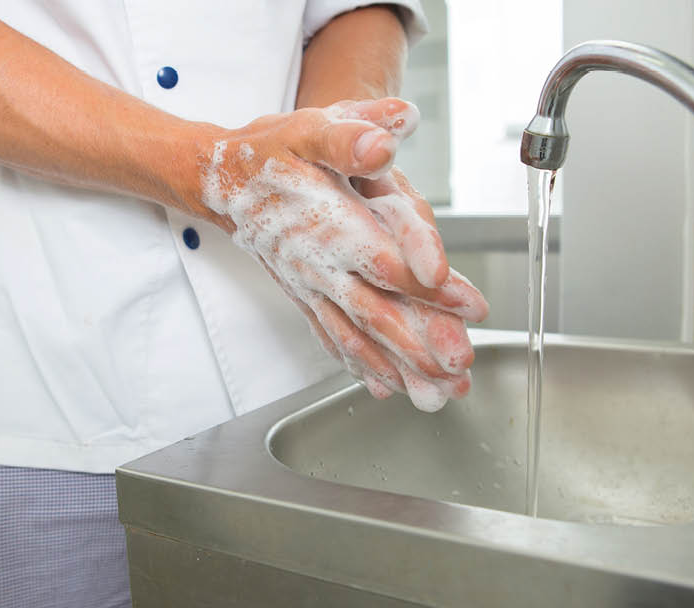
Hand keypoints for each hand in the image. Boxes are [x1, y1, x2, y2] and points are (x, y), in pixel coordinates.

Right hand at [197, 98, 487, 410]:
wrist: (220, 180)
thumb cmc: (269, 151)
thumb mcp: (306, 128)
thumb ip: (346, 136)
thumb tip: (382, 143)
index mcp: (328, 224)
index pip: (388, 262)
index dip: (432, 287)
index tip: (473, 307)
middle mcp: (318, 265)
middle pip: (376, 314)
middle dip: (420, 348)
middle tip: (460, 373)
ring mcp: (309, 286)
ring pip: (356, 336)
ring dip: (396, 368)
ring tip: (433, 395)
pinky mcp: (302, 296)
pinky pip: (331, 336)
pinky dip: (358, 364)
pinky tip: (382, 385)